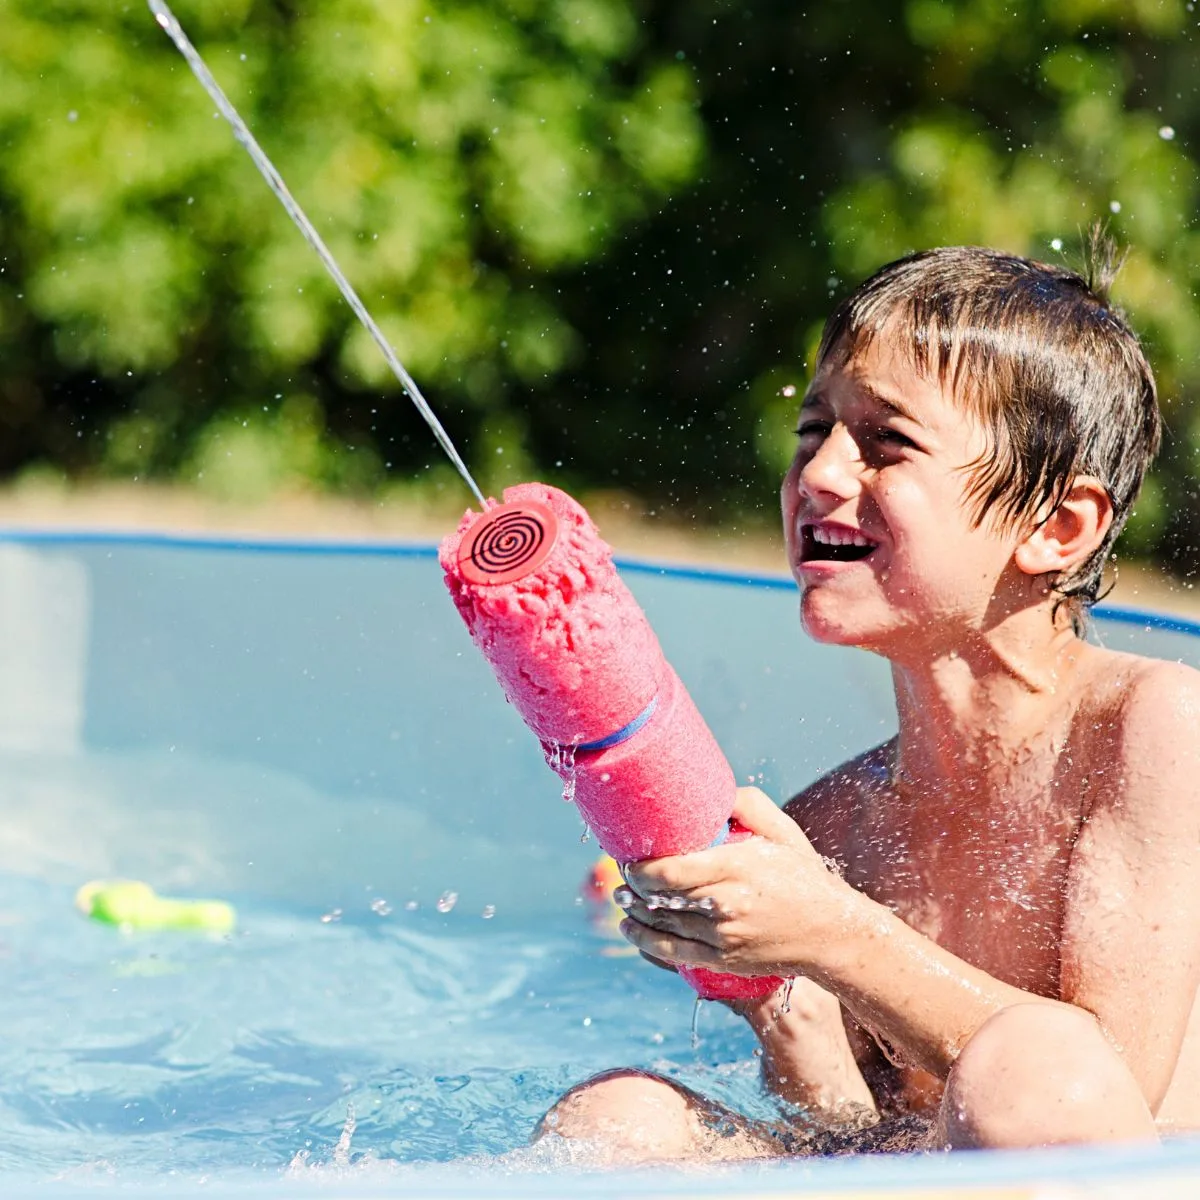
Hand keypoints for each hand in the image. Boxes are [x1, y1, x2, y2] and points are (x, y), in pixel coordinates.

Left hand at [616, 787, 856, 979]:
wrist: (831, 933)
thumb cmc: (804, 877)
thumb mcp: (783, 833)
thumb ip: (749, 805)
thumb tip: (715, 791)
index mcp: (738, 867)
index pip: (672, 871)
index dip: (641, 867)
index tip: (630, 855)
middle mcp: (728, 904)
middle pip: (662, 897)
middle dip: (633, 883)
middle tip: (622, 868)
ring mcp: (724, 937)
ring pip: (663, 923)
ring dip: (634, 909)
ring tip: (621, 894)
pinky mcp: (724, 960)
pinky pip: (674, 953)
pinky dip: (645, 940)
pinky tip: (629, 927)